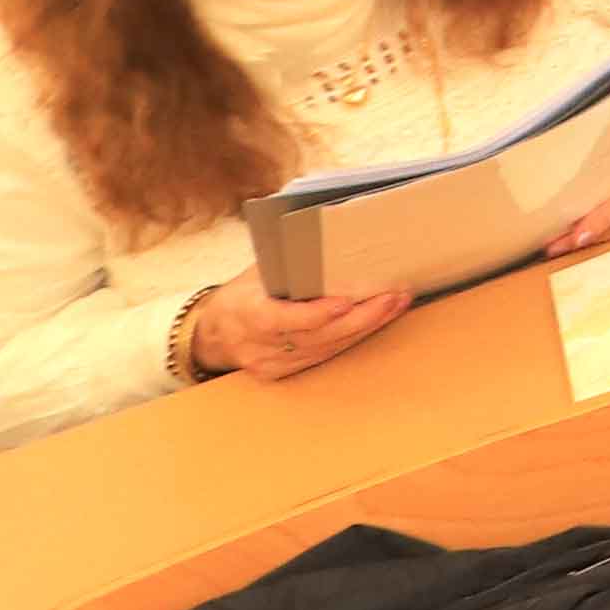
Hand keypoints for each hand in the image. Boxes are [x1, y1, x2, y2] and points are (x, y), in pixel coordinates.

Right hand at [185, 277, 410, 381]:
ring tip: (396, 304)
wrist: (212, 335)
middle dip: (360, 318)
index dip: (315, 314)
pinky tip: (377, 321)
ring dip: (365, 327)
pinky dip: (352, 338)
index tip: (346, 301)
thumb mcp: (255, 274)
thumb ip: (286, 264)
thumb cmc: (241, 295)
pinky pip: (324, 357)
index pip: (281, 319)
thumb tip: (325, 236)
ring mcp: (270, 364)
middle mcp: (257, 345)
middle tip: (393, 297)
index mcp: (245, 315)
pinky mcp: (283, 373)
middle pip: (315, 336)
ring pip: (325, 349)